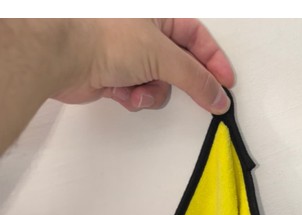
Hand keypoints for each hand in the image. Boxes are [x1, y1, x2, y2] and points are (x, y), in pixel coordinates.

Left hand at [54, 19, 234, 113]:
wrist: (63, 55)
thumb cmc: (102, 37)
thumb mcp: (162, 55)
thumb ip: (195, 78)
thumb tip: (217, 95)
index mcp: (158, 14)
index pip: (197, 37)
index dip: (214, 61)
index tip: (226, 84)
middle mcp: (144, 33)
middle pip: (179, 65)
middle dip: (182, 84)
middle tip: (201, 100)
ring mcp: (129, 56)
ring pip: (159, 84)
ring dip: (152, 93)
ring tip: (139, 90)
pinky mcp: (116, 77)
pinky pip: (139, 93)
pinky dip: (134, 98)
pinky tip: (122, 93)